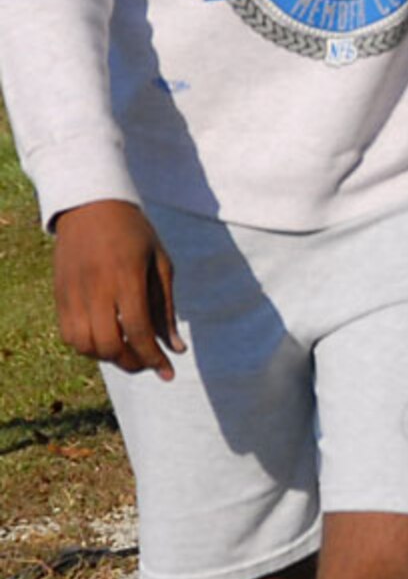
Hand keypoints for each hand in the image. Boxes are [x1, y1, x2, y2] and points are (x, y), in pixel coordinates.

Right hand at [53, 200, 181, 379]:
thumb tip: (176, 348)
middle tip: (149, 362)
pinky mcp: (59, 295)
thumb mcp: (159, 263)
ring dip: (108, 357)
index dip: (154, 357)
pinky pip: (68, 334)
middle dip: (132, 362)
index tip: (168, 372)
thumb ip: (166, 308)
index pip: (139, 330)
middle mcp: (96, 288)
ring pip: (85, 345)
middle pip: (110, 344)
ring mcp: (73, 293)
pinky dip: (87, 346)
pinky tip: (106, 340)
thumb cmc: (134, 233)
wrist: (91, 206)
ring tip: (129, 350)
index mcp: (126, 276)